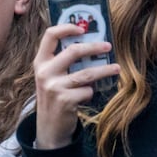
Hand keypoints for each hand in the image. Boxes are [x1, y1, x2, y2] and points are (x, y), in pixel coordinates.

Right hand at [31, 25, 119, 149]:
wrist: (49, 128)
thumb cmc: (54, 97)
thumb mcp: (51, 78)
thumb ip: (62, 62)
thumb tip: (90, 45)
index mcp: (40, 62)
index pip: (50, 36)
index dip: (67, 28)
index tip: (82, 29)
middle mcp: (45, 73)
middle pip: (73, 51)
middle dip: (94, 47)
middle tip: (108, 46)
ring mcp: (54, 87)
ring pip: (87, 72)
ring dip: (104, 70)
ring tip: (116, 68)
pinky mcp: (65, 100)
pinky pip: (87, 90)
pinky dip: (91, 92)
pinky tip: (86, 96)